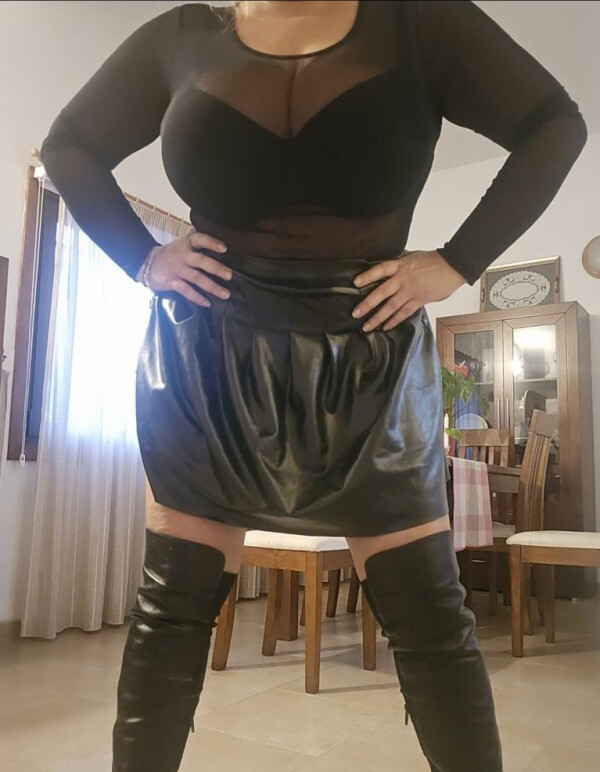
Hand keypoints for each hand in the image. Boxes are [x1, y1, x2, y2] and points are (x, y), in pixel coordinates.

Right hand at [136, 227, 231, 306]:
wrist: (148, 263)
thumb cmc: (172, 252)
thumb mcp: (182, 241)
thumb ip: (196, 235)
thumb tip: (214, 226)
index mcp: (186, 244)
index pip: (199, 239)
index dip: (212, 242)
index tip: (224, 248)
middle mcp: (183, 256)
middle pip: (201, 261)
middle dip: (216, 268)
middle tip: (230, 275)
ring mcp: (177, 270)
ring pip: (196, 278)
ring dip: (212, 287)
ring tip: (225, 294)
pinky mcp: (172, 282)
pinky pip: (186, 291)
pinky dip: (197, 298)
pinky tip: (207, 303)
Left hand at [351, 250, 466, 330]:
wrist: (453, 266)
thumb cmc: (434, 260)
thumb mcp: (413, 256)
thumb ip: (400, 261)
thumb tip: (390, 262)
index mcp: (400, 265)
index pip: (380, 270)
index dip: (367, 276)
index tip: (355, 283)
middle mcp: (403, 279)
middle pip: (381, 292)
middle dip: (367, 304)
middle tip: (355, 313)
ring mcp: (411, 291)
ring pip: (391, 306)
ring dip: (377, 318)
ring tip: (367, 326)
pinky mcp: (419, 300)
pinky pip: (404, 312)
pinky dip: (394, 320)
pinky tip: (385, 327)